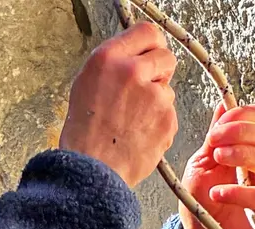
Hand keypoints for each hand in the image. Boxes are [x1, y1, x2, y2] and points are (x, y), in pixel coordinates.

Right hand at [59, 23, 179, 189]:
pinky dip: (159, 124)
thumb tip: (135, 55)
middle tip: (143, 92)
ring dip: (156, 102)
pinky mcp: (167, 119)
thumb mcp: (86, 84)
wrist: (92, 171)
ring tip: (132, 122)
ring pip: (168, 90)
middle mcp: (133, 72)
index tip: (151, 53)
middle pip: (165, 57)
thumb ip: (114, 64)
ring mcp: (154, 96)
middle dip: (159, 72)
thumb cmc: (84, 133)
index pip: (146, 32)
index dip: (152, 44)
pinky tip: (139, 135)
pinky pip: (170, 114)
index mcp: (108, 59)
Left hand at [179, 104, 254, 228]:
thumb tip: (224, 105)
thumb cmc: (203, 204)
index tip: (215, 130)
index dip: (242, 119)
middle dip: (241, 133)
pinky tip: (217, 192)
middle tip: (215, 144)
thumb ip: (215, 138)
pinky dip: (239, 192)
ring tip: (217, 160)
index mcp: (254, 152)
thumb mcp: (203, 165)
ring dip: (243, 155)